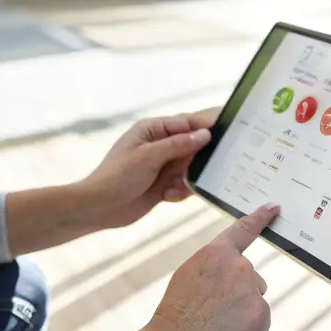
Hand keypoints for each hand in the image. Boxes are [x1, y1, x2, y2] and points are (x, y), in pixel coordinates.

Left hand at [75, 108, 219, 231]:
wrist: (99, 208)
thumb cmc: (117, 176)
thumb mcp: (148, 157)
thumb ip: (178, 144)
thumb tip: (205, 134)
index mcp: (153, 129)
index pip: (188, 122)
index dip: (208, 126)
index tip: (230, 131)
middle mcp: (160, 144)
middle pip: (193, 145)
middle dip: (199, 158)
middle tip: (207, 166)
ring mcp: (163, 164)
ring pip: (192, 166)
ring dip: (187, 178)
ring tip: (173, 187)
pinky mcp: (164, 183)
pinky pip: (185, 183)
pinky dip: (180, 190)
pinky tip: (167, 197)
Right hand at [148, 202, 279, 330]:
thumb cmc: (178, 310)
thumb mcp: (191, 273)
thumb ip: (218, 265)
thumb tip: (244, 274)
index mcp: (217, 252)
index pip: (244, 229)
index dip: (260, 217)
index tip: (274, 207)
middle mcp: (240, 267)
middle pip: (250, 275)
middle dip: (238, 289)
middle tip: (213, 308)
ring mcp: (252, 291)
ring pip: (254, 296)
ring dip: (243, 307)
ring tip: (217, 322)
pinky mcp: (262, 315)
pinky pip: (260, 317)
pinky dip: (249, 326)